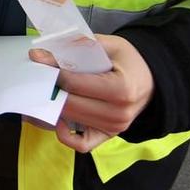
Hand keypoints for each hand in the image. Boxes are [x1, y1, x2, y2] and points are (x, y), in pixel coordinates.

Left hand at [30, 35, 154, 153]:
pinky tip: (60, 118)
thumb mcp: (110, 45)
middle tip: (38, 74)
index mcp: (121, 88)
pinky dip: (65, 135)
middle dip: (49, 88)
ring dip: (53, 106)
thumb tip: (42, 54)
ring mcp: (113, 127)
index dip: (52, 70)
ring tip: (47, 90)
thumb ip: (79, 46)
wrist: (151, 81)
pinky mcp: (107, 136)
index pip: (74, 83)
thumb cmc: (129, 62)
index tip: (37, 58)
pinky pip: (80, 144)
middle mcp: (118, 113)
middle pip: (69, 103)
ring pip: (70, 120)